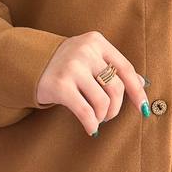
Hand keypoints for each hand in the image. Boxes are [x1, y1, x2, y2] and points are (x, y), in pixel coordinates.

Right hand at [34, 31, 149, 135]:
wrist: (29, 62)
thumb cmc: (67, 63)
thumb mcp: (91, 56)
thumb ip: (113, 67)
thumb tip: (142, 84)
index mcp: (97, 42)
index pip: (126, 69)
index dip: (137, 92)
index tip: (143, 108)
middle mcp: (86, 51)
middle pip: (116, 88)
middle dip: (116, 108)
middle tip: (108, 115)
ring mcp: (72, 67)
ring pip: (102, 102)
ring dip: (103, 117)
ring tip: (97, 119)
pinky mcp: (59, 85)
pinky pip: (85, 112)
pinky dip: (92, 124)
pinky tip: (91, 129)